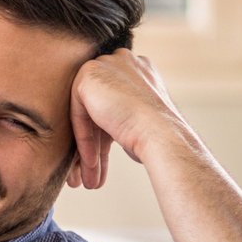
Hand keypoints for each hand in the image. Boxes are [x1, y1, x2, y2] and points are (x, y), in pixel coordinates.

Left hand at [67, 49, 186, 189]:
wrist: (162, 135)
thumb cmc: (158, 137)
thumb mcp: (139, 122)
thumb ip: (120, 118)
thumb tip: (105, 135)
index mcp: (139, 69)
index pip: (113, 104)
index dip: (104, 137)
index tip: (101, 164)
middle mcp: (123, 61)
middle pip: (97, 110)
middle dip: (92, 146)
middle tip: (91, 175)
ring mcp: (106, 65)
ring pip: (87, 115)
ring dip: (86, 151)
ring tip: (87, 181)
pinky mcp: (89, 75)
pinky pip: (78, 114)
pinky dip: (83, 141)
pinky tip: (90, 167)